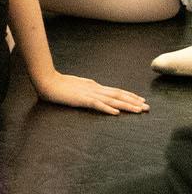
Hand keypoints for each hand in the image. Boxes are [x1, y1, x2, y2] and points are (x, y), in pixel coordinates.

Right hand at [33, 70, 149, 114]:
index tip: (140, 100)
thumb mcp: (77, 86)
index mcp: (94, 86)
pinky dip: (107, 109)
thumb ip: (87, 89)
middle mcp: (95, 89)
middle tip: (147, 107)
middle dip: (134, 102)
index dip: (129, 95)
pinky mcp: (81, 99)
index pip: (115, 91)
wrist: (46, 80)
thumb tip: (97, 92)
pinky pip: (97, 105)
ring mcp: (89, 94)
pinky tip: (116, 113)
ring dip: (127, 105)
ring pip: (112, 100)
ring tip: (139, 110)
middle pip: (118, 95)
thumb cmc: (58, 84)